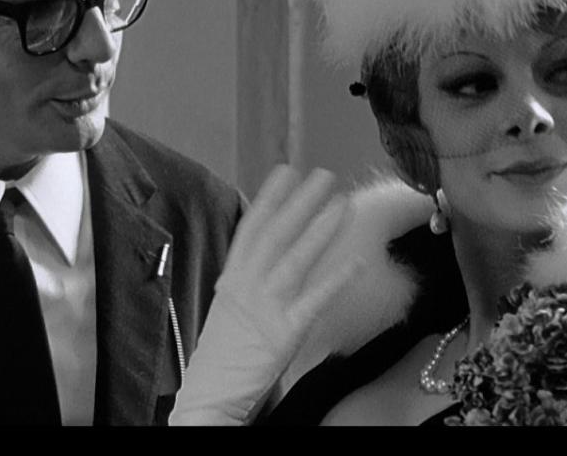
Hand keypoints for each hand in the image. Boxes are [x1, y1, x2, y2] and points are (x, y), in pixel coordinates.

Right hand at [169, 165, 363, 424]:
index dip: (270, 197)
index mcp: (232, 278)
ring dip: (320, 228)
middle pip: (276, 234)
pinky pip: (314, 301)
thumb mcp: (231, 307)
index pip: (252, 228)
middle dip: (301, 202)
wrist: (210, 395)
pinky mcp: (284, 334)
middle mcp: (246, 286)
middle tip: (324, 175)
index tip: (286, 171)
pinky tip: (357, 260)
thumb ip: (250, 279)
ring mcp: (265, 308)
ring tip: (342, 202)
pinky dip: (336, 279)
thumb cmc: (223, 354)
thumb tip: (272, 253)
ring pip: (296, 259)